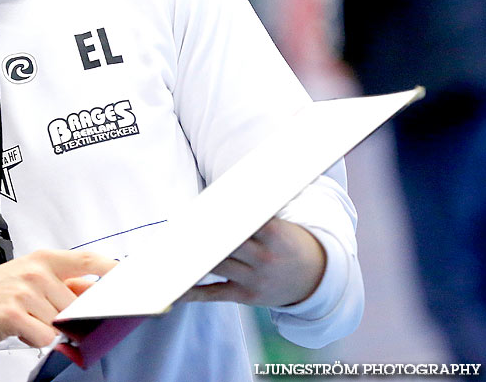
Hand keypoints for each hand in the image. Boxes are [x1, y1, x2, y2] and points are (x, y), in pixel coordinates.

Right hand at [0, 249, 116, 346]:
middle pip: (77, 304)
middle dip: (72, 319)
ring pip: (60, 323)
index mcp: (46, 259)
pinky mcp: (13, 313)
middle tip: (55, 319)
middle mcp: (36, 271)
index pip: (88, 261)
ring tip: (31, 321)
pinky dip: (39, 341)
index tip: (130, 279)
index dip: (113, 270)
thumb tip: (99, 292)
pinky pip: (44, 337)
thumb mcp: (34, 277)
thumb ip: (67, 284)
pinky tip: (25, 331)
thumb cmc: (0, 288)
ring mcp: (24, 291)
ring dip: (51, 331)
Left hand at [181, 217, 326, 306]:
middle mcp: (266, 259)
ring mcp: (256, 280)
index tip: (205, 205)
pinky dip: (193, 292)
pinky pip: (215, 294)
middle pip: (227, 243)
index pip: (249, 222)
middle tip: (178, 223)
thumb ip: (256, 212)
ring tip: (169, 248)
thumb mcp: (282, 225)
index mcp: (277, 236)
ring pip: (217, 266)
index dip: (227, 214)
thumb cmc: (290, 242)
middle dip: (204, 234)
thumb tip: (228, 190)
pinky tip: (174, 287)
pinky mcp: (246, 296)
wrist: (317, 278)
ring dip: (192, 257)